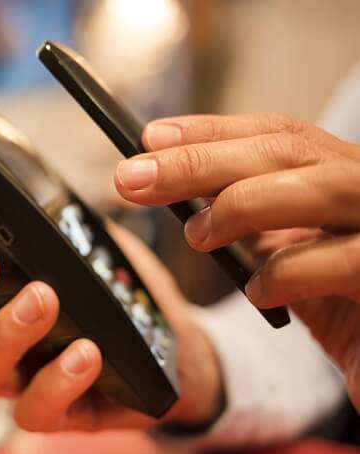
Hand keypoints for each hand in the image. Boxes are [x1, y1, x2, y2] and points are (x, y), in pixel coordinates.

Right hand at [0, 223, 221, 431]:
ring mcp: (24, 382)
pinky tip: (84, 353)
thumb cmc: (123, 294)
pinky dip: (56, 382)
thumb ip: (60, 227)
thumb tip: (35, 192)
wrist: (175, 346)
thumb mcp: (93, 249)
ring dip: (5, 333)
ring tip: (42, 298)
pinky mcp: (61, 414)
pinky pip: (37, 412)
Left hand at [114, 113, 359, 406]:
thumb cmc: (343, 306)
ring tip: (196, 236)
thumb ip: (253, 221)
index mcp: (344, 175)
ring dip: (243, 204)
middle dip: (200, 161)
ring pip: (325, 187)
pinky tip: (256, 291)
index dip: (211, 131)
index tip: (150, 137)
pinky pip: (346, 260)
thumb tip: (175, 191)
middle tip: (131, 178)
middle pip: (287, 151)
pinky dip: (288, 271)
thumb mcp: (292, 253)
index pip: (278, 134)